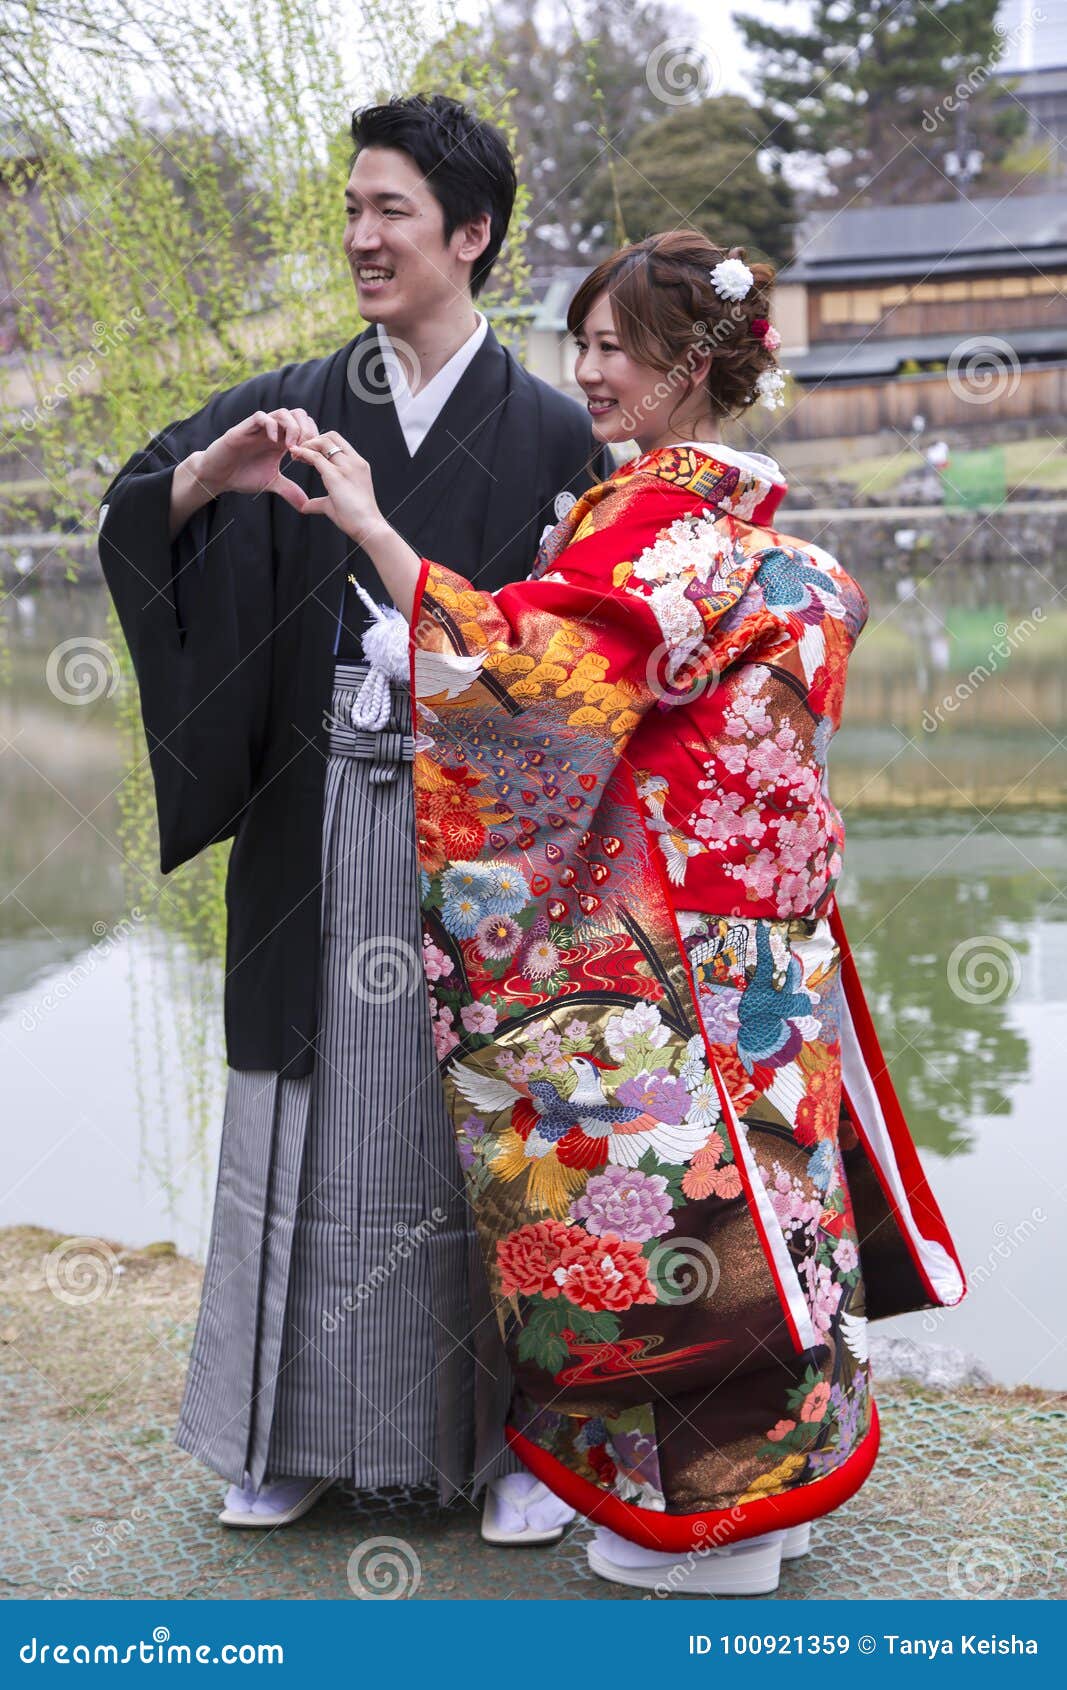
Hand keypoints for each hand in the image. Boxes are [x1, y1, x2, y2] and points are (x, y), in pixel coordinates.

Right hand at [195, 407, 319, 511]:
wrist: (218, 476)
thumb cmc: (243, 476)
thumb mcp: (271, 484)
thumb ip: (289, 490)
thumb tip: (306, 505)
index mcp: (282, 440)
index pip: (306, 427)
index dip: (313, 439)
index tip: (310, 459)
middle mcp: (273, 431)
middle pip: (299, 415)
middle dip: (306, 431)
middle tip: (303, 451)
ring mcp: (259, 428)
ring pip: (283, 413)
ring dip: (292, 428)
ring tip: (289, 448)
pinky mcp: (244, 429)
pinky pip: (261, 417)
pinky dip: (271, 426)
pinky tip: (272, 442)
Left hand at [288, 431, 386, 545]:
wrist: (368, 527)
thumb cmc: (356, 519)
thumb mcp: (336, 504)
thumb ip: (320, 502)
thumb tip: (305, 506)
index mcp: (358, 465)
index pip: (339, 443)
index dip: (322, 443)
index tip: (309, 454)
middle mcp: (354, 462)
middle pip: (331, 436)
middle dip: (313, 440)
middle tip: (300, 452)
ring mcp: (347, 467)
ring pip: (323, 442)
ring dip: (307, 445)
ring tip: (296, 455)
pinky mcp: (336, 476)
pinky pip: (315, 457)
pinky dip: (303, 453)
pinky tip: (294, 455)